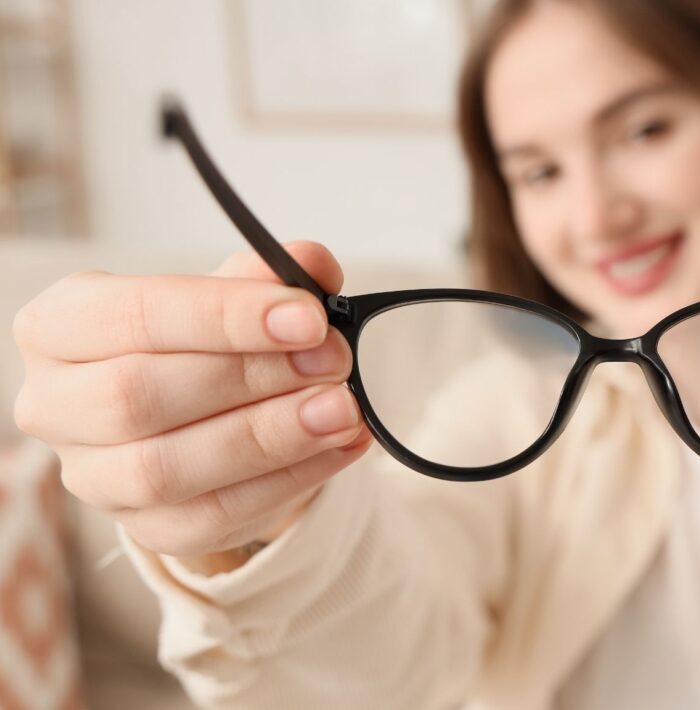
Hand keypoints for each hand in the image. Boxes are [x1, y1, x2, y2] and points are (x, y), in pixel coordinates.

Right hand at [12, 241, 371, 559]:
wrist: (205, 413)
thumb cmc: (204, 342)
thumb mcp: (232, 295)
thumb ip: (269, 274)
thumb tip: (313, 264)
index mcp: (60, 327)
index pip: (134, 316)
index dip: (224, 317)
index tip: (309, 317)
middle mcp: (56, 405)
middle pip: (140, 396)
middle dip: (254, 377)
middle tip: (335, 361)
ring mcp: (94, 477)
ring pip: (168, 469)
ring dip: (271, 437)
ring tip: (343, 410)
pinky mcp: (148, 528)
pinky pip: (215, 516)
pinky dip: (290, 480)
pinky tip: (340, 446)